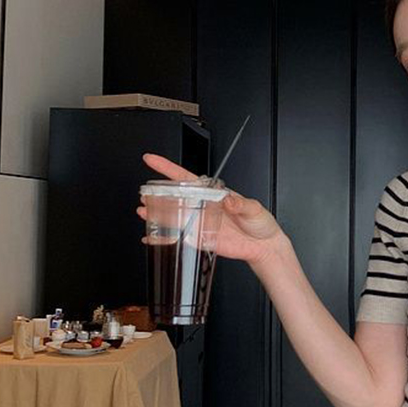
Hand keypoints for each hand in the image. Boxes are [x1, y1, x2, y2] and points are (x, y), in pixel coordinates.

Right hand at [137, 153, 287, 264]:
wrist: (263, 245)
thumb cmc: (259, 223)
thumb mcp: (254, 208)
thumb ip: (241, 204)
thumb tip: (230, 201)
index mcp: (214, 194)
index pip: (187, 179)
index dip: (169, 169)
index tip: (152, 160)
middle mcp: (204, 207)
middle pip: (176, 198)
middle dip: (158, 195)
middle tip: (145, 194)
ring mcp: (201, 223)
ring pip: (173, 216)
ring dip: (157, 214)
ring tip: (144, 212)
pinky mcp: (201, 239)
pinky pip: (180, 237)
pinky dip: (165, 238)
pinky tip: (153, 237)